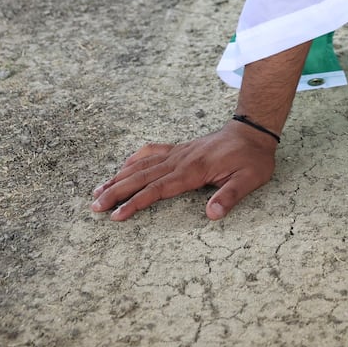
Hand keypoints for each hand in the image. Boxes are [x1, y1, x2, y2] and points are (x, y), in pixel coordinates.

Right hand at [90, 122, 277, 221]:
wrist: (253, 131)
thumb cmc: (252, 158)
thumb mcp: (249, 179)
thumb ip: (230, 196)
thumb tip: (212, 214)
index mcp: (194, 170)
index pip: (158, 188)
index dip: (136, 202)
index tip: (117, 215)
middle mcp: (180, 159)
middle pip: (142, 177)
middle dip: (116, 192)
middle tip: (94, 207)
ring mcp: (178, 153)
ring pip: (141, 165)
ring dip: (118, 177)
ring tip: (96, 191)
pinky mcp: (179, 149)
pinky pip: (151, 152)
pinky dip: (134, 160)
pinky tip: (122, 167)